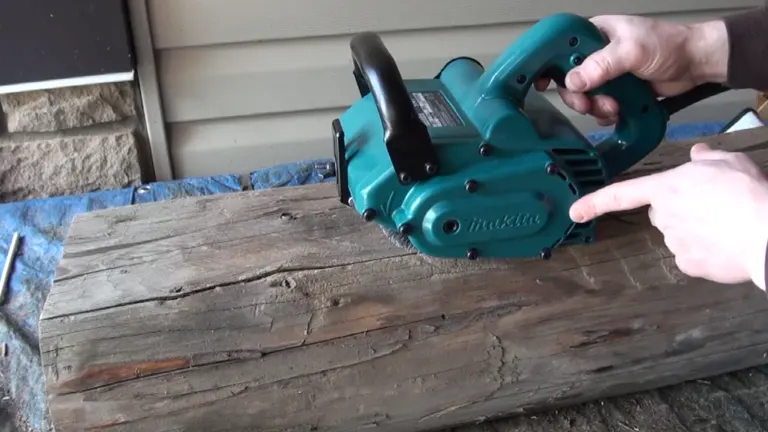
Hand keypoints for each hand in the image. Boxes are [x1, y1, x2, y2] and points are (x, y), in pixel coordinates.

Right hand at [534, 15, 728, 125]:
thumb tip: (573, 81)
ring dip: (595, 107)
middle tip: (587, 102)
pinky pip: (599, 106)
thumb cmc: (669, 44)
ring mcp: (606, 73)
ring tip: (613, 106)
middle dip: (578, 96)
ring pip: (584, 96)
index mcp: (594, 34)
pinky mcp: (616, 90)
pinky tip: (619, 110)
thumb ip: (601, 65)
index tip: (540, 81)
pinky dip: (606, 113)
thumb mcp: (632, 50)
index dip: (546, 64)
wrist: (696, 63)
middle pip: (568, 79)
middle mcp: (596, 53)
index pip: (560, 46)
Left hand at [569, 143, 767, 289]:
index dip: (595, 202)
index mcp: (667, 188)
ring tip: (725, 222)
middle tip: (711, 204)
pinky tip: (724, 243)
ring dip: (694, 229)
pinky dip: (704, 251)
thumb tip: (697, 155)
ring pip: (677, 234)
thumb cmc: (749, 193)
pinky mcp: (688, 264)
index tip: (575, 211)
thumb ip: (707, 158)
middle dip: (678, 209)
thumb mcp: (730, 161)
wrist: (767, 233)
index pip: (621, 193)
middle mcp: (663, 216)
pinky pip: (690, 256)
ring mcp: (674, 242)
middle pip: (661, 212)